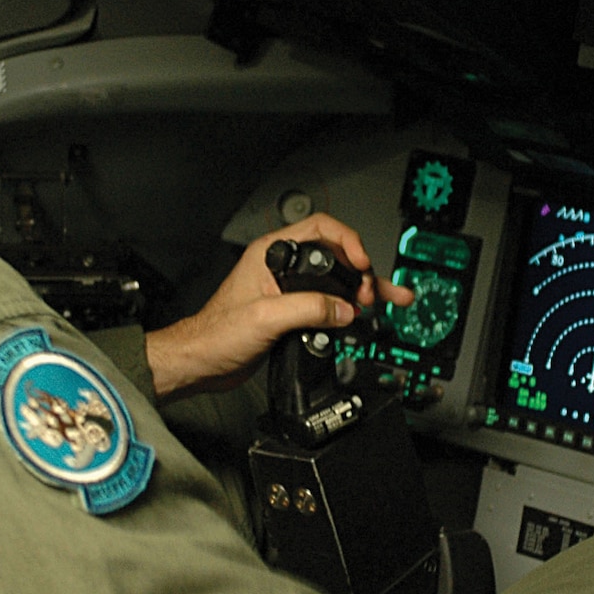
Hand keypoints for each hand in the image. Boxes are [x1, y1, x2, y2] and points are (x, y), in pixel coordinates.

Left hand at [144, 214, 410, 399]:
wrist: (203, 363)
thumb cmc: (216, 334)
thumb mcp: (265, 317)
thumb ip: (308, 308)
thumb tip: (344, 309)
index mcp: (271, 254)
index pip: (320, 230)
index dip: (347, 242)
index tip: (361, 264)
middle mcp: (282, 268)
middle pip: (334, 256)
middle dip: (360, 272)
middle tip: (373, 293)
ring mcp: (289, 290)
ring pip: (335, 282)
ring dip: (362, 290)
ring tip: (390, 298)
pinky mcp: (293, 312)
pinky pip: (328, 305)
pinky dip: (349, 310)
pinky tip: (365, 317)